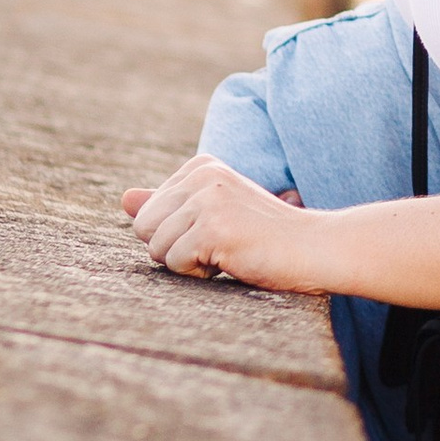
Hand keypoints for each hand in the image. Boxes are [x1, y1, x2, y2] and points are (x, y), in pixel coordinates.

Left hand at [121, 156, 313, 287]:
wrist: (315, 248)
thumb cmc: (266, 237)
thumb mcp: (213, 215)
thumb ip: (168, 206)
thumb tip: (124, 198)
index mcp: (201, 166)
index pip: (148, 213)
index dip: (177, 235)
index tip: (218, 231)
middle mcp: (201, 174)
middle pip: (143, 228)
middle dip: (172, 250)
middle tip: (218, 247)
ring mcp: (207, 199)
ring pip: (155, 248)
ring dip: (187, 264)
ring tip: (227, 253)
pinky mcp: (213, 227)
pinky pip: (174, 263)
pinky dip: (199, 275)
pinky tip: (232, 262)